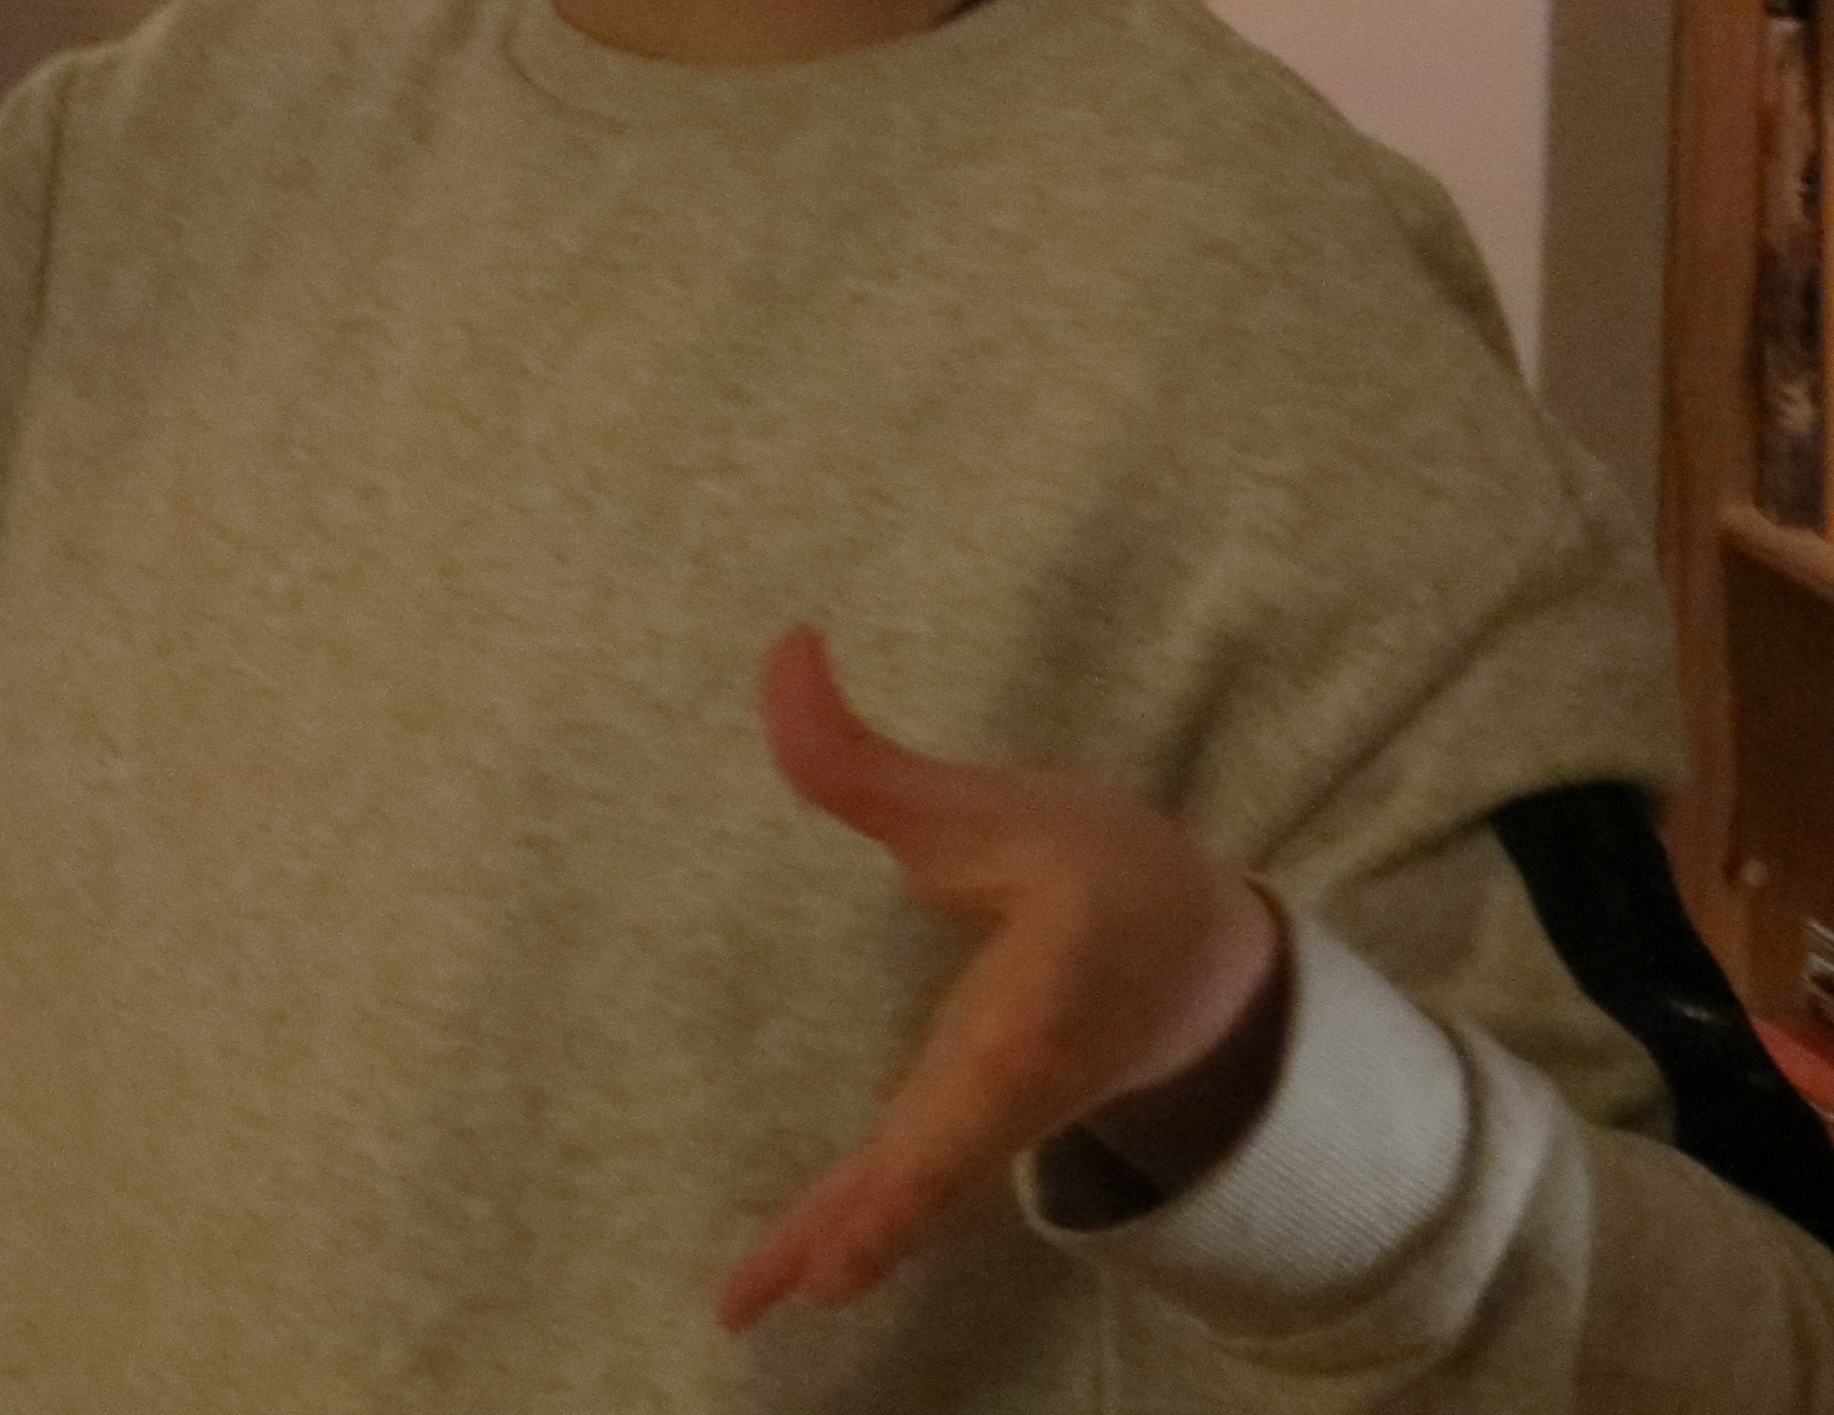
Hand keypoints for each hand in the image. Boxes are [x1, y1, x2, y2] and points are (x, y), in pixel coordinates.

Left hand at [716, 625, 1287, 1333]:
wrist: (1194, 956)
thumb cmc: (1099, 867)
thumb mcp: (996, 803)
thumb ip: (868, 755)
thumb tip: (782, 648)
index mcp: (1040, 1002)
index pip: (990, 1071)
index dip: (942, 1131)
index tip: (890, 1175)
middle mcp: (1015, 1078)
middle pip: (946, 1159)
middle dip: (881, 1217)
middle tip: (807, 1284)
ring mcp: (988, 1116)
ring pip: (917, 1192)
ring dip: (850, 1241)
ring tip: (756, 1302)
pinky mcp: (962, 1127)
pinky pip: (904, 1190)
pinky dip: (852, 1229)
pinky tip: (787, 1278)